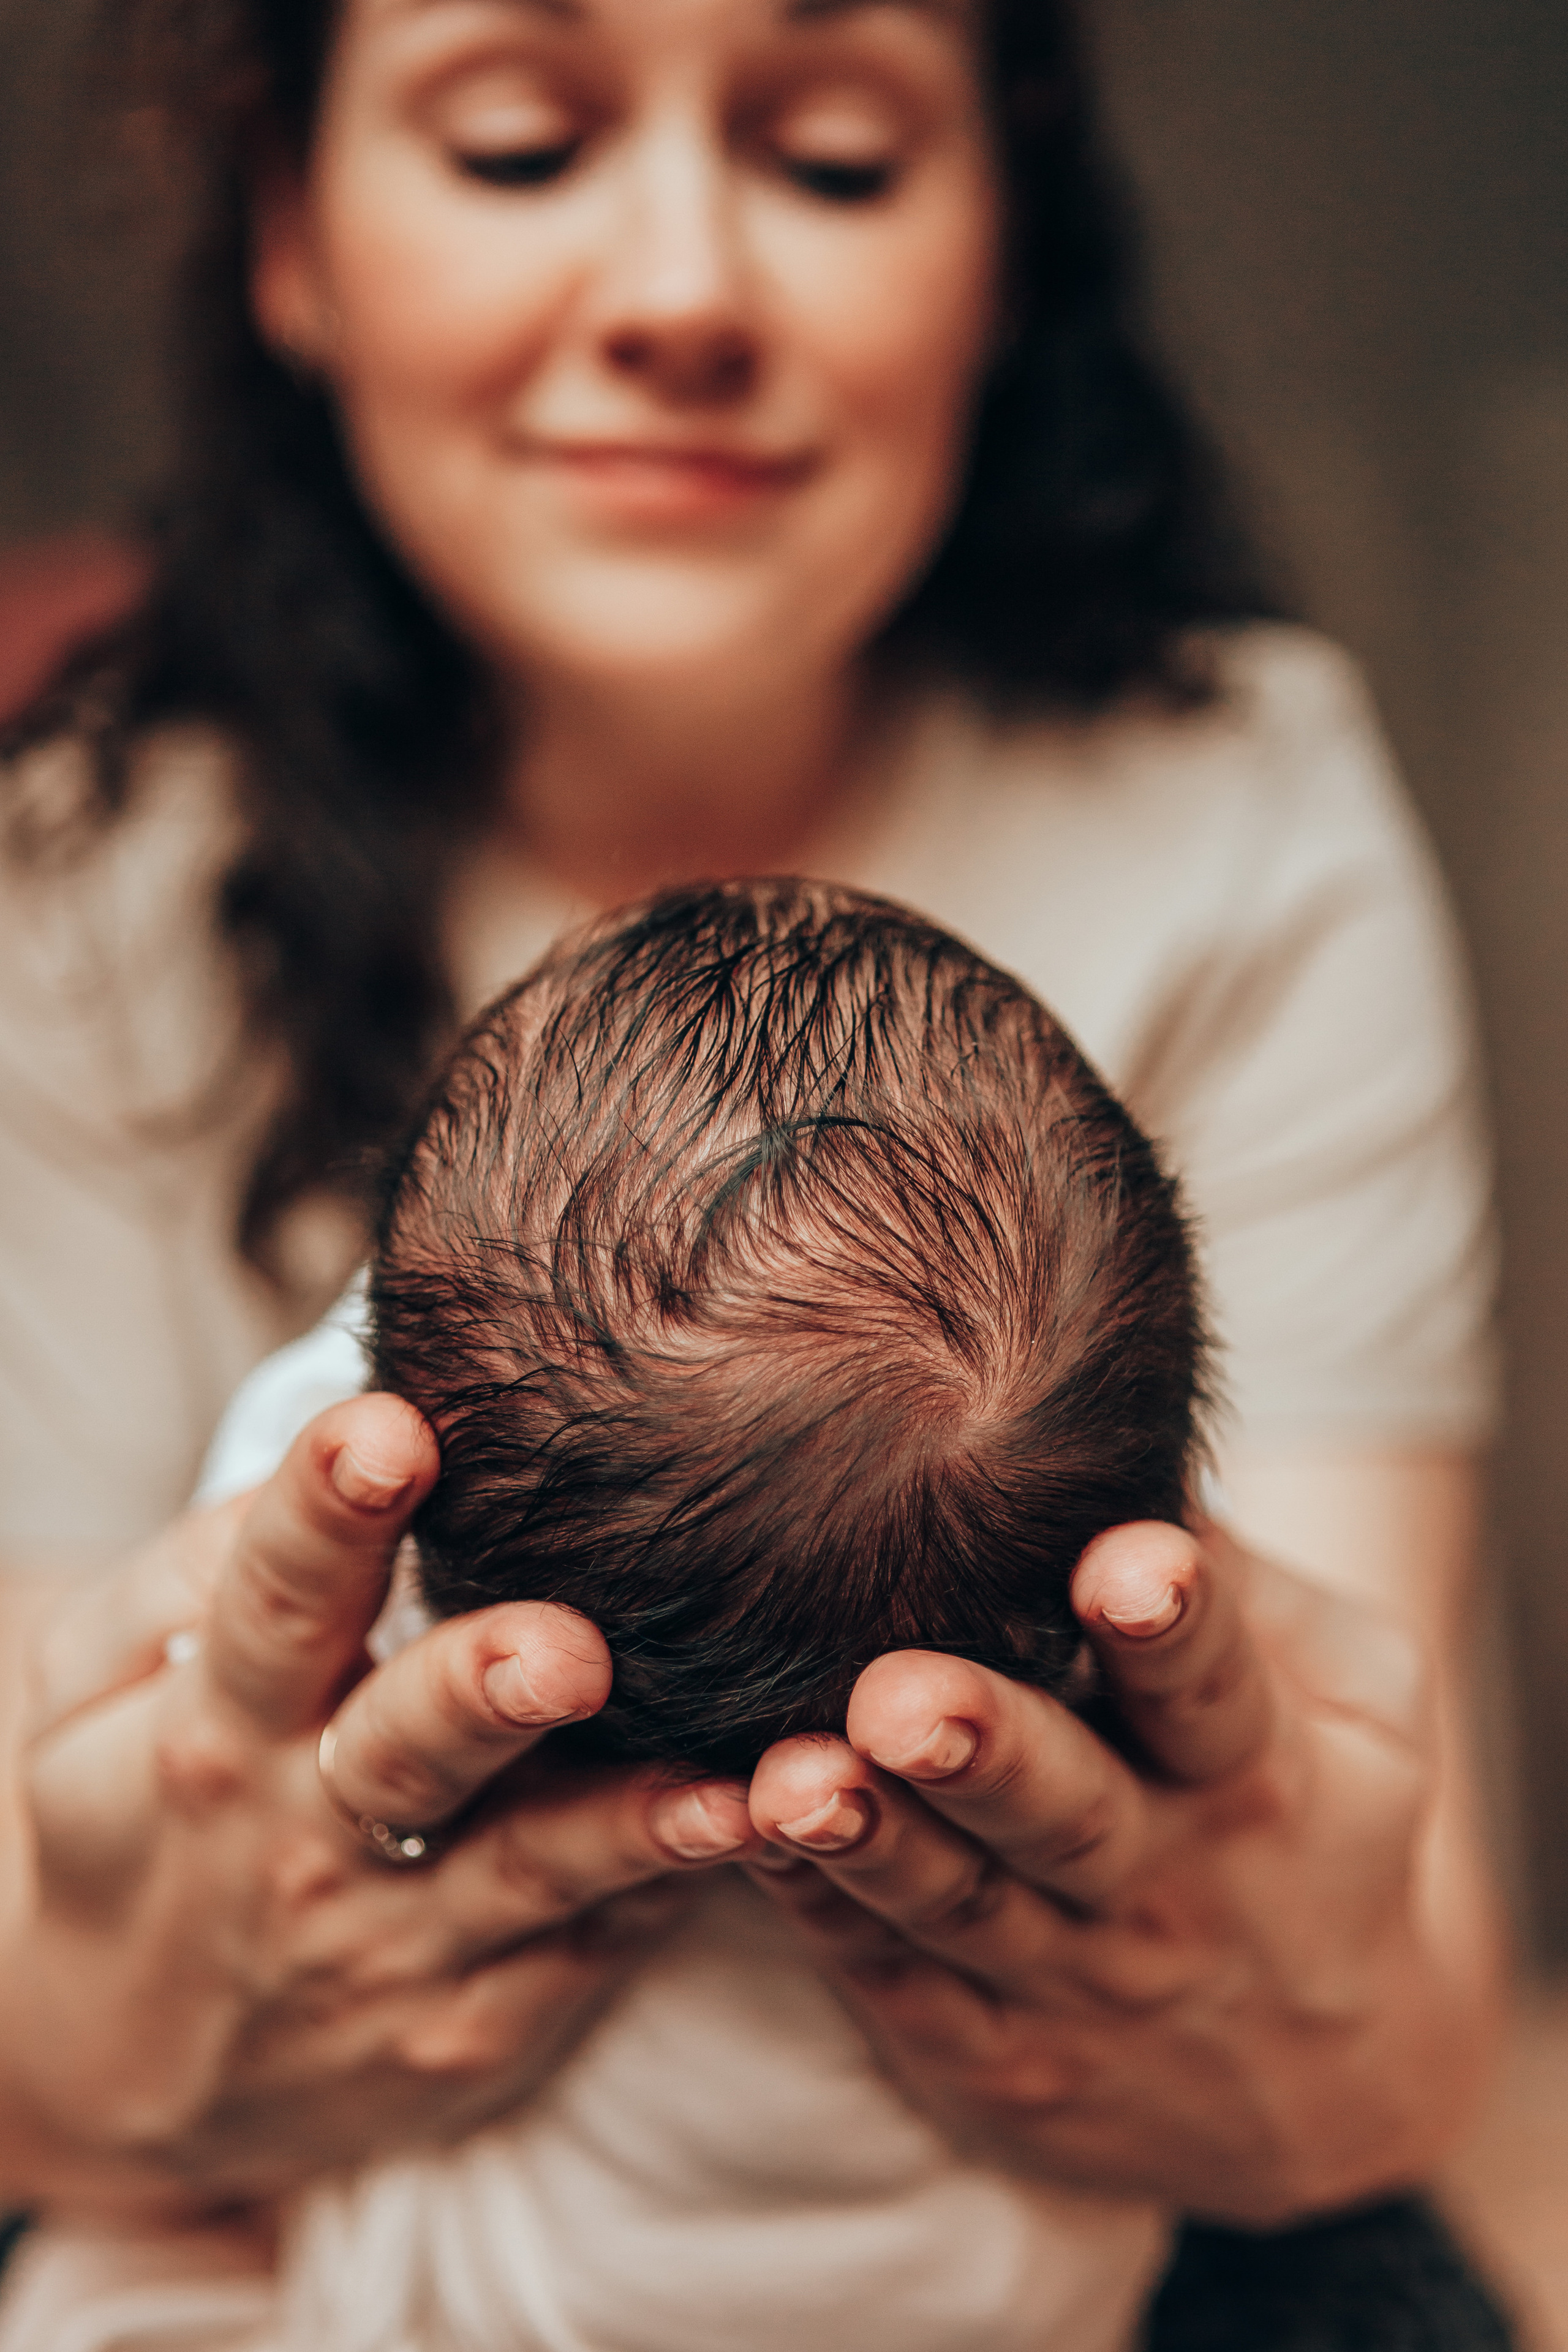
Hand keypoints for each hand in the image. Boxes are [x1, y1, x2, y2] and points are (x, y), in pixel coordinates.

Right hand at [0, 1395, 759, 2218]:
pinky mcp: (481, 2023)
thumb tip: (320, 1456)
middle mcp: (309, 1836)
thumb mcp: (87, 1701)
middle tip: (567, 1645)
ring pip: (532, 1869)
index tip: (387, 1432)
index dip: (326, 1513)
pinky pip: (590, 1946)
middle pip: (411, 1747)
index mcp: (217, 1729)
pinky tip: (759, 1837)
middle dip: (486, 1689)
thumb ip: (185, 1572)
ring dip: (632, 1825)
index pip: (273, 1604)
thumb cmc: (139, 1823)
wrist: (131, 2079)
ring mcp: (401, 1944)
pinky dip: (675, 1894)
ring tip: (726, 1792)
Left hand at [746, 1521, 1499, 2224]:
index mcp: (1258, 1772)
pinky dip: (816, 1917)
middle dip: (983, 1749)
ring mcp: (1078, 1981)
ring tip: (787, 1781)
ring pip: (958, 1906)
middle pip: (1067, 1812)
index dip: (1170, 1624)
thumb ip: (1245, 1585)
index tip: (1122, 1564)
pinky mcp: (993, 2058)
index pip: (1211, 1686)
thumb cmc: (1317, 1819)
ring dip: (868, 1843)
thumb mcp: (1356, 1705)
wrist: (1335, 2085)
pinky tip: (736, 1835)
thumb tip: (1129, 1443)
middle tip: (897, 1695)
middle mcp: (1167, 1881)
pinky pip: (891, 1985)